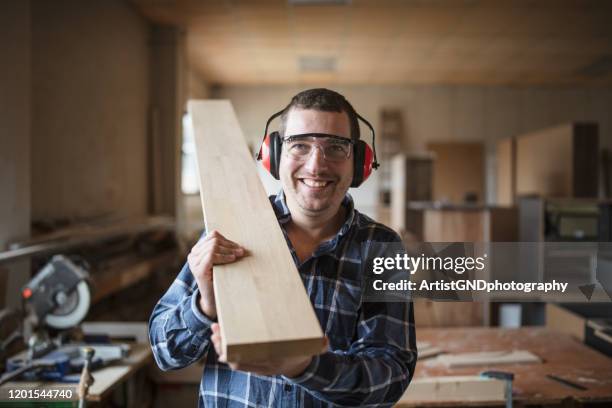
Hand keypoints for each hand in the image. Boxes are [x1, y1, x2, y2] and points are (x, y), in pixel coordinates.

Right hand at [187, 230, 245, 318]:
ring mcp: (194, 262)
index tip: (238, 247)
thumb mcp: (219, 262)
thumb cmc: (218, 279)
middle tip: (241, 251)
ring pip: (213, 246)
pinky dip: (224, 256)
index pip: (212, 236)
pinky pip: (211, 256)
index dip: (227, 239)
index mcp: (197, 250)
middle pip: (214, 240)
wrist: (212, 299)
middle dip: (230, 245)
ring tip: (239, 254)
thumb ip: (222, 251)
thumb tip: (238, 242)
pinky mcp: (199, 270)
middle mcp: (193, 255)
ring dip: (229, 250)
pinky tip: (232, 259)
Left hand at [211, 323, 328, 377]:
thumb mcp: (312, 347)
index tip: (225, 334)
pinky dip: (226, 350)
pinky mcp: (254, 364)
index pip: (248, 359)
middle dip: (222, 344)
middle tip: (215, 329)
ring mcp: (257, 366)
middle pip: (235, 359)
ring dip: (221, 346)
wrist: (301, 368)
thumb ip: (319, 344)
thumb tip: (325, 341)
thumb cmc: (303, 351)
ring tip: (214, 331)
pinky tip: (221, 338)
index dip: (233, 350)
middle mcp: (262, 365)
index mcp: (273, 361)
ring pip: (233, 360)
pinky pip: (236, 360)